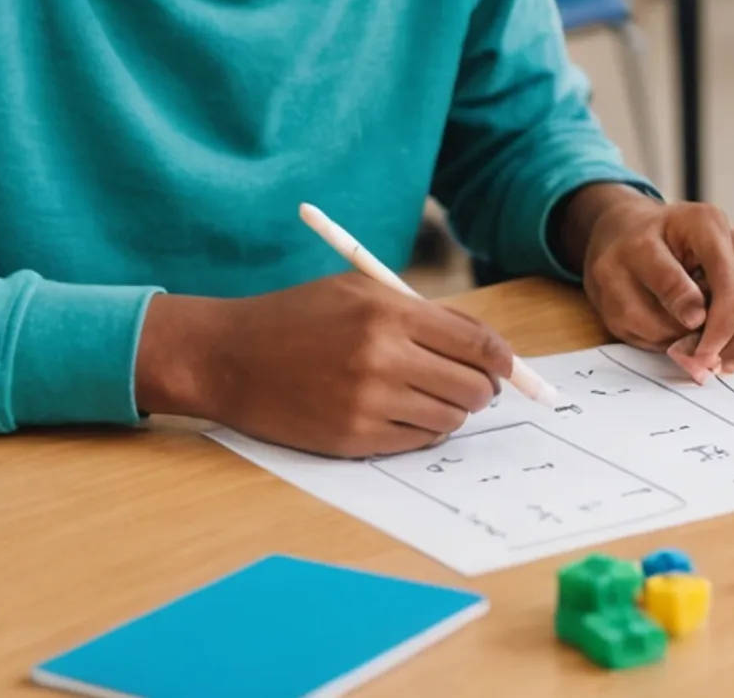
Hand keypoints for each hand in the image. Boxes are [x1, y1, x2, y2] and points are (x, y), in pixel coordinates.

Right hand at [134, 274, 519, 456]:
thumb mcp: (361, 291)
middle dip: (482, 388)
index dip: (502, 359)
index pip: (477, 342)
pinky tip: (404, 414)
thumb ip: (424, 313)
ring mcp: (367, 402)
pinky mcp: (351, 439)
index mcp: (389, 313)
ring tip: (429, 396)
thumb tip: (487, 346)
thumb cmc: (298, 317)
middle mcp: (382, 358)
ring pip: (448, 418)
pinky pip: (415, 441)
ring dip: (451, 411)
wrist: (227, 357)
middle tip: (473, 386)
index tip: (506, 366)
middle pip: (472, 385)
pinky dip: (422, 430)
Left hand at [574, 188, 733, 380]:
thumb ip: (658, 296)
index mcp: (703, 224)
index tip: (693, 354)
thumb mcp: (620, 274)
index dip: (717, 323)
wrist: (633, 243)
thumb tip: (697, 321)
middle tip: (696, 364)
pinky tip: (720, 355)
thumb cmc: (625, 259)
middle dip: (725, 338)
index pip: (726, 278)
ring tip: (706, 362)